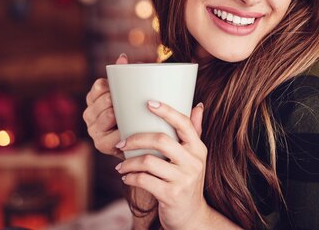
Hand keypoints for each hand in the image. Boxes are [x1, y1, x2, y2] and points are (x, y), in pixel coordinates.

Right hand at [82, 53, 127, 159]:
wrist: (138, 142)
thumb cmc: (133, 113)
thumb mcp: (128, 93)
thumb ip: (125, 75)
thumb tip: (122, 57)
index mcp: (93, 99)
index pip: (99, 86)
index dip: (112, 86)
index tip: (124, 89)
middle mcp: (89, 114)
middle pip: (105, 99)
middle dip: (118, 100)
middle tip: (133, 103)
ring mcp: (93, 130)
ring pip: (108, 115)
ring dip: (121, 115)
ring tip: (133, 115)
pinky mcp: (101, 145)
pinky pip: (112, 135)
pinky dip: (122, 132)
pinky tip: (130, 130)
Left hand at [115, 100, 209, 229]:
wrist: (191, 216)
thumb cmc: (187, 181)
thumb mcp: (194, 157)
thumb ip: (194, 132)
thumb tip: (197, 105)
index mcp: (198, 148)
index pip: (184, 124)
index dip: (167, 111)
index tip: (149, 103)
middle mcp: (193, 162)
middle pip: (161, 140)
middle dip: (136, 139)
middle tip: (121, 142)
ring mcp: (183, 179)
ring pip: (148, 161)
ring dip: (128, 162)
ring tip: (120, 164)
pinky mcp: (171, 195)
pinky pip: (144, 180)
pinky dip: (131, 177)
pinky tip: (126, 177)